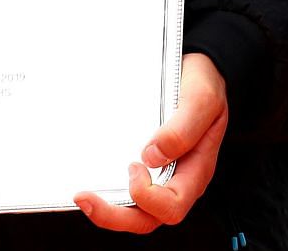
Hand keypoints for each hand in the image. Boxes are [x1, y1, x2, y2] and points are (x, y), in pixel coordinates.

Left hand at [76, 52, 227, 233]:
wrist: (197, 70)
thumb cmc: (205, 85)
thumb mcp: (202, 98)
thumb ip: (183, 128)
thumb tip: (151, 156)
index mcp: (196, 171)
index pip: (172, 206)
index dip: (148, 197)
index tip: (134, 165)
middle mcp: (178, 180)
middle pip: (147, 218)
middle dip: (113, 216)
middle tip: (85, 198)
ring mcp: (160, 175)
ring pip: (134, 211)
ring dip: (107, 209)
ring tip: (82, 196)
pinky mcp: (146, 165)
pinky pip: (127, 190)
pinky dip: (109, 191)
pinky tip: (92, 178)